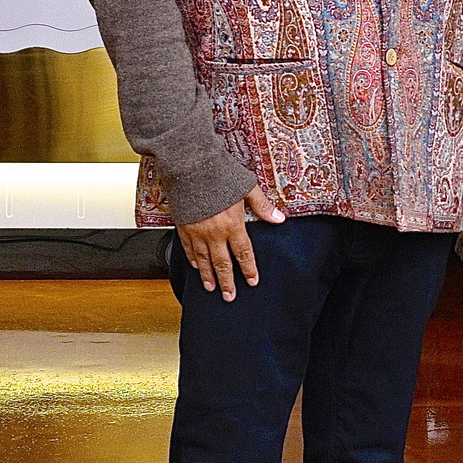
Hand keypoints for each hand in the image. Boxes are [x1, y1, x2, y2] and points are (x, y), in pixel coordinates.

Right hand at [177, 184, 284, 301]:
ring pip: (204, 260)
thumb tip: (279, 219)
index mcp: (233, 224)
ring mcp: (197, 231)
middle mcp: (214, 232)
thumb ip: (262, 206)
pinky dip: (193, 260)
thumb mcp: (247, 188)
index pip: (243, 253)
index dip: (248, 269)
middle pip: (223, 263)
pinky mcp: (184, 226)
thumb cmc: (219, 173)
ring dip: (209, 276)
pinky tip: (196, 267)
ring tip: (211, 288)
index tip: (252, 281)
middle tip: (230, 296)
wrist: (191, 166)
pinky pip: (188, 248)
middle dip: (227, 282)